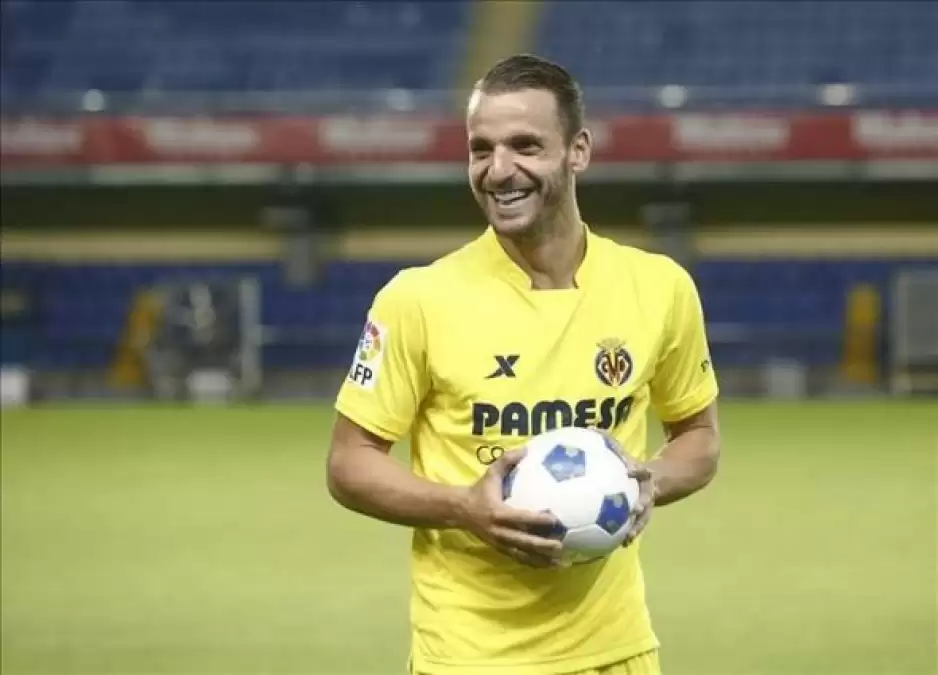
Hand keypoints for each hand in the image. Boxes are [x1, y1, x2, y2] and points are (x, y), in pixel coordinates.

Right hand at [455, 448, 563, 567]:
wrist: (460, 510)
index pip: (520, 518)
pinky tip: (548, 565)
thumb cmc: (479, 490)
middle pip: (523, 541)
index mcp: (498, 513)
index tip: (554, 519)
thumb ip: (507, 461)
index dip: (537, 519)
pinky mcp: (500, 549)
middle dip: (542, 545)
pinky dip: (533, 563)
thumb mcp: (491, 473)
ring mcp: (499, 543)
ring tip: (560, 563)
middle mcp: (499, 531)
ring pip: (522, 554)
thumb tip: (526, 448)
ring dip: (541, 559)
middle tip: (561, 545)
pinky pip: (518, 558)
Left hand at [601, 432, 658, 547]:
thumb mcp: (623, 452)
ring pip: (643, 517)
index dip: (635, 468)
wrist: (660, 480)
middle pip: (646, 496)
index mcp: (641, 474)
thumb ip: (609, 441)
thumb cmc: (632, 465)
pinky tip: (621, 544)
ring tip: (627, 537)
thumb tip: (590, 428)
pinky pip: (636, 527)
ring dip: (636, 526)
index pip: (640, 469)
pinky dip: (629, 534)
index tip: (628, 470)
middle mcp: (646, 490)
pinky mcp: (642, 516)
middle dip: (641, 502)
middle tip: (636, 507)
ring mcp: (646, 505)